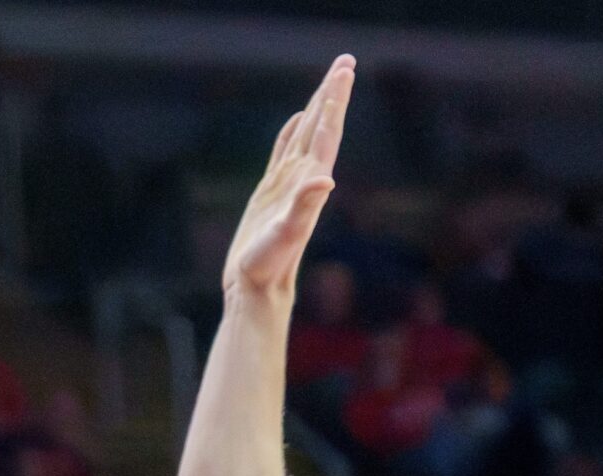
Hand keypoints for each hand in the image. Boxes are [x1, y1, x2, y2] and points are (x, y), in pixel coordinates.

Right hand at [223, 55, 353, 298]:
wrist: (258, 289)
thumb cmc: (269, 266)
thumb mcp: (285, 234)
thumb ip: (304, 206)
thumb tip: (324, 179)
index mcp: (309, 182)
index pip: (326, 133)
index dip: (335, 102)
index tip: (345, 71)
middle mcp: (303, 179)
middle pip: (321, 126)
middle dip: (332, 93)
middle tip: (345, 60)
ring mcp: (287, 184)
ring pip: (305, 135)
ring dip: (317, 108)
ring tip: (327, 82)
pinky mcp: (270, 193)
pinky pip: (283, 152)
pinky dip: (291, 132)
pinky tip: (295, 121)